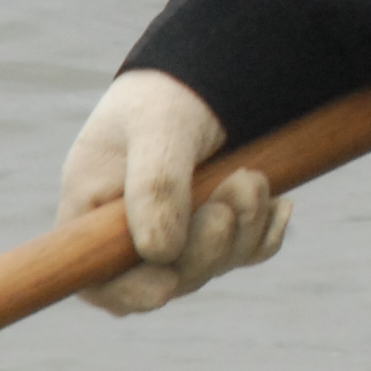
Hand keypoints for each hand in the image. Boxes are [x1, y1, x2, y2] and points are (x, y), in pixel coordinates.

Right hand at [57, 70, 278, 316]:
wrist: (208, 78)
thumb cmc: (168, 96)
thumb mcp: (160, 128)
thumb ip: (154, 186)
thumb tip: (159, 253)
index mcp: (91, 212)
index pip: (94, 277)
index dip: (127, 292)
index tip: (166, 284)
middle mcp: (128, 233)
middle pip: (165, 279)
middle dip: (207, 245)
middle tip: (239, 188)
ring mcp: (176, 235)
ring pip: (210, 266)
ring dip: (241, 230)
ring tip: (253, 178)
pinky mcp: (215, 230)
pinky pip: (244, 253)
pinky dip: (263, 234)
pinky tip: (279, 205)